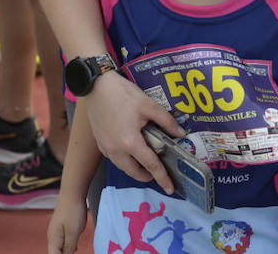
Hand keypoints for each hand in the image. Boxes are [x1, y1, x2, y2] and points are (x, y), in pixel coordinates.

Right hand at [47, 199, 87, 253]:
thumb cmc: (73, 211)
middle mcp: (52, 235)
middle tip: (73, 251)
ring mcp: (56, 230)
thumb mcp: (73, 233)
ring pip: (59, 246)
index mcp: (53, 239)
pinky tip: (73, 246)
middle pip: (55, 252)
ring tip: (73, 251)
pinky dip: (67, 245)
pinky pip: (63, 240)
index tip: (70, 253)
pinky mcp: (62, 225)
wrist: (72, 192)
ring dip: (65, 251)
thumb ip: (69, 247)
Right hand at [84, 72, 184, 194]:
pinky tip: (132, 150)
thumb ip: (166, 121)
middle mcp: (116, 151)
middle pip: (134, 172)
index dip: (162, 178)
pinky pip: (115, 160)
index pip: (150, 166)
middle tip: (158, 170)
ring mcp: (106, 148)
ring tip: (146, 160)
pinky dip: (126, 161)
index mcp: (130, 143)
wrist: (96, 86)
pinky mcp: (100, 144)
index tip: (170, 189)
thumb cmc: (123, 94)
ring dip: (135, 169)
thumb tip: (181, 134)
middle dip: (147, 176)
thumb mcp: (148, 105)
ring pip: (123, 168)